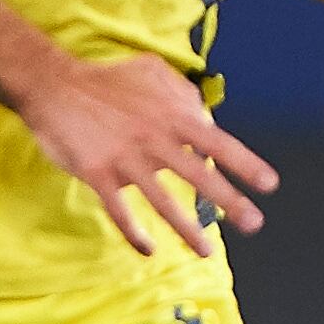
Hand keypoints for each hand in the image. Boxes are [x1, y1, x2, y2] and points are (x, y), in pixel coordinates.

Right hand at [18, 53, 277, 258]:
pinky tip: (148, 249)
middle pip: (199, 175)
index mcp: (172, 116)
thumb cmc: (108, 80)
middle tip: (254, 224)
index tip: (269, 185)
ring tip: (207, 251)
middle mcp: (155, 140)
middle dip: (229, 201)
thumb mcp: (153, 72)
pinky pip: (119, 210)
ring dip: (186, 229)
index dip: (245, 164)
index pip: (218, 143)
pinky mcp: (97, 173)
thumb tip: (207, 117)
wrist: (54, 85)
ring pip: (163, 201)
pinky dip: (133, 232)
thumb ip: (183, 94)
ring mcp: (126, 159)